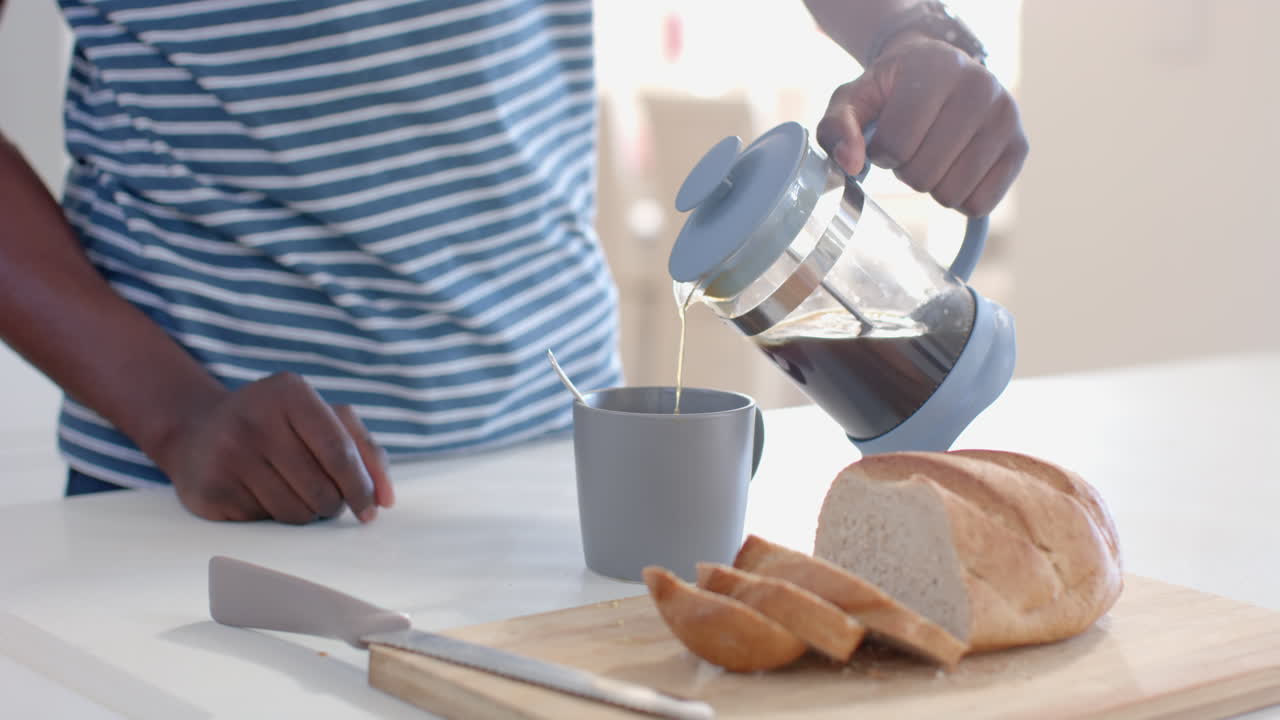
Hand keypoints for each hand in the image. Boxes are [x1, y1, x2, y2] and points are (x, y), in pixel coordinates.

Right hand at [156, 372, 394, 523]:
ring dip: (307, 514)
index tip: (372, 510)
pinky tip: (259, 494)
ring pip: (296, 513)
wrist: (196, 430)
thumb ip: (363, 449)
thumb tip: (385, 500)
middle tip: (327, 498)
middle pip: (322, 489)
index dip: (362, 487)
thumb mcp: (320, 418)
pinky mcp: (210, 489)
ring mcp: (228, 454)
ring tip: (293, 492)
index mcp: (290, 393)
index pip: (340, 452)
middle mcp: (255, 419)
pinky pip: (264, 522)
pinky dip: (272, 517)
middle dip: (334, 504)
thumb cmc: (277, 426)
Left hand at [816, 32, 1028, 216]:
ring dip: (931, 185)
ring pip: (951, 194)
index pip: (897, 144)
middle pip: (923, 175)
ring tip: (932, 154)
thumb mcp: (853, 99)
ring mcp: (1007, 118)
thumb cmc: (892, 91)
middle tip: (912, 146)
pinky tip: (954, 169)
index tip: (886, 136)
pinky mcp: (1020, 148)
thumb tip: (850, 165)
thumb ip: (836, 128)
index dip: (881, 152)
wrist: (940, 72)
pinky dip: (958, 198)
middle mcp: (982, 88)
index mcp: (938, 69)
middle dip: (906, 169)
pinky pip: (979, 204)